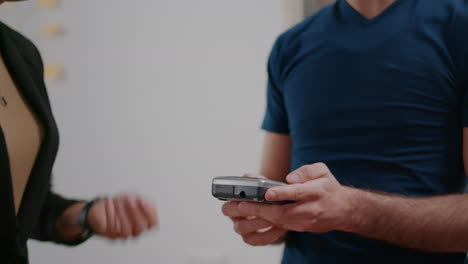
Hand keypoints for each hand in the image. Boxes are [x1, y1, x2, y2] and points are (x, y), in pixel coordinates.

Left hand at [88, 194, 158, 238]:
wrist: (110, 208)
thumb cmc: (125, 203)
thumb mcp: (133, 197)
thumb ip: (138, 199)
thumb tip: (139, 201)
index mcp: (146, 222)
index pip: (153, 223)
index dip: (149, 213)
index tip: (142, 200)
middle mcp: (137, 230)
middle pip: (140, 227)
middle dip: (135, 212)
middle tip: (128, 200)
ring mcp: (125, 235)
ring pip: (126, 231)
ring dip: (122, 215)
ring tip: (117, 201)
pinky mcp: (113, 235)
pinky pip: (111, 228)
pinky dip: (110, 215)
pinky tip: (109, 203)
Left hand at [223, 163, 354, 233]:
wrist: (344, 210)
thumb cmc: (329, 188)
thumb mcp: (322, 171)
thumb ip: (306, 171)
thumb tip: (290, 178)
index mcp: (317, 191)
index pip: (297, 192)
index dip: (281, 193)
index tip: (267, 193)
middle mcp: (312, 208)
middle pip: (284, 212)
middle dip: (261, 210)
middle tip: (243, 206)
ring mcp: (307, 221)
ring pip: (281, 222)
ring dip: (261, 218)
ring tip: (244, 211)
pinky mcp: (303, 228)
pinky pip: (283, 227)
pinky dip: (268, 222)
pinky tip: (255, 217)